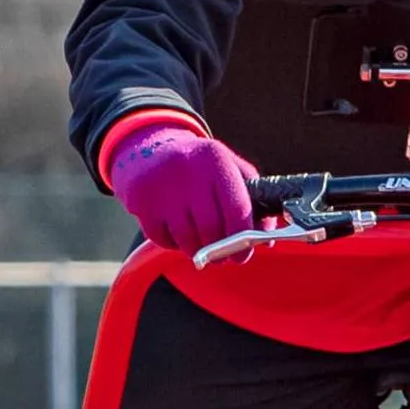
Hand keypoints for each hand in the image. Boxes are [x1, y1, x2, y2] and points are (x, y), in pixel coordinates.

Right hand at [105, 117, 258, 254]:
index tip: (245, 254)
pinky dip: (174, 245)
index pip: (238, 208)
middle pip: (212, 229)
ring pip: (187, 240)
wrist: (149, 151)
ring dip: (198, 251)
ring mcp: (162, 188)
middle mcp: (188, 170)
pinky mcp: (142, 203)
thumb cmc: (199, 166)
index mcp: (216, 159)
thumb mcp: (229, 167)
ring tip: (202, 245)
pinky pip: (163, 241)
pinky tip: (178, 233)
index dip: (245, 239)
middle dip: (221, 251)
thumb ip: (253, 198)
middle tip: (224, 257)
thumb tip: (267, 237)